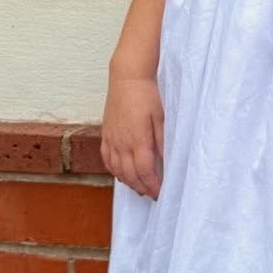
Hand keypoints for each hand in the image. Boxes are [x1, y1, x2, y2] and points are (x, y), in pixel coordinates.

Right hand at [101, 72, 164, 197]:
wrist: (127, 78)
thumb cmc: (147, 95)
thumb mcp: (161, 118)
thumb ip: (163, 141)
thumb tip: (167, 161)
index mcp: (138, 140)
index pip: (144, 171)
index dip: (152, 185)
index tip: (159, 193)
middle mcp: (121, 143)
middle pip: (129, 174)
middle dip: (141, 187)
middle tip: (151, 194)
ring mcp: (111, 139)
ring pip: (116, 170)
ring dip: (128, 182)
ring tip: (139, 187)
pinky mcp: (106, 134)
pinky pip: (107, 159)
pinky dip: (114, 171)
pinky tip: (121, 174)